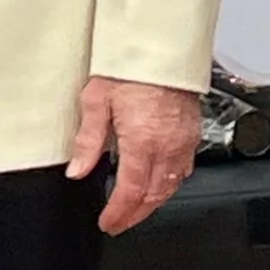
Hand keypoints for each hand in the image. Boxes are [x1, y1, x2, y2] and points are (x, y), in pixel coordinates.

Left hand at [67, 75, 198, 234]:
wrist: (161, 46)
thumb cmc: (130, 67)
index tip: (108, 222)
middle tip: (119, 223)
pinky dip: (170, 184)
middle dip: (135, 215)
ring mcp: (184, 141)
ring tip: (136, 210)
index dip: (119, 213)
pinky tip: (159, 185)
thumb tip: (77, 170)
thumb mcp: (96, 101)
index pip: (130, 191)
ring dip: (153, 203)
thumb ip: (88, 141)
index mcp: (143, 141)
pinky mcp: (193, 133)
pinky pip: (185, 169)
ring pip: (172, 186)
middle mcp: (168, 145)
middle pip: (154, 195)